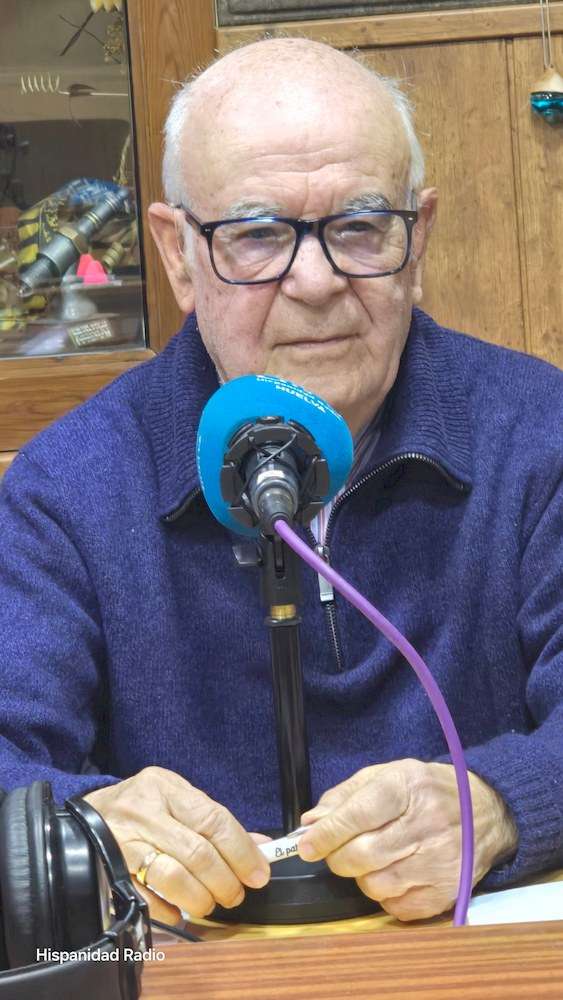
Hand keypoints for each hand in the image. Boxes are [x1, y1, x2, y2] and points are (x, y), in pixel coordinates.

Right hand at [84, 767, 270, 921]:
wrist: (85, 816)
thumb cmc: (141, 807)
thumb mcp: (176, 799)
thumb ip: (215, 822)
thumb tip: (261, 847)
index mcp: (165, 788)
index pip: (213, 819)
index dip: (242, 851)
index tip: (259, 873)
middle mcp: (143, 811)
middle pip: (197, 852)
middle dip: (225, 881)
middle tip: (235, 894)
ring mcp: (122, 841)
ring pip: (173, 876)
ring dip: (201, 898)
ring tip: (210, 903)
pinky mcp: (108, 870)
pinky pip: (145, 898)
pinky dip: (169, 910)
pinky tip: (180, 912)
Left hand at [297, 760, 517, 920]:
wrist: (487, 811)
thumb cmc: (428, 790)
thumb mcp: (388, 775)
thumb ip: (346, 796)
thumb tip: (311, 822)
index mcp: (407, 786)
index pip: (358, 815)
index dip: (326, 834)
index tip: (305, 845)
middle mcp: (426, 823)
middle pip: (362, 855)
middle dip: (337, 858)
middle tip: (335, 852)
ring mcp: (439, 861)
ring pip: (374, 884)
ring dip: (361, 877)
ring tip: (372, 858)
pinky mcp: (447, 891)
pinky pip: (396, 907)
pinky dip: (384, 895)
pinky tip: (394, 874)